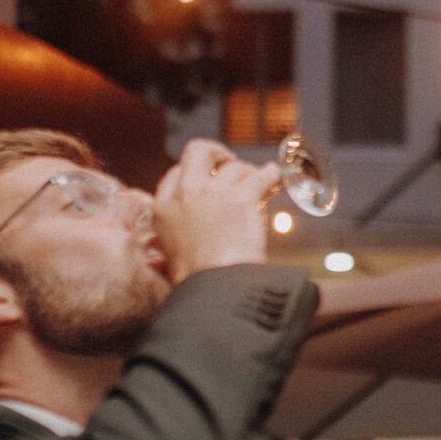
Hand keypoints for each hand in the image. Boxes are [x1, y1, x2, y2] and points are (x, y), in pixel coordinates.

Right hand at [152, 138, 279, 281]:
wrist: (214, 289)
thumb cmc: (197, 281)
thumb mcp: (171, 254)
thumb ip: (179, 232)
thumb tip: (194, 228)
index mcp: (163, 207)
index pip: (175, 173)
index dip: (195, 175)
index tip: (210, 182)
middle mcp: (186, 192)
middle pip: (199, 150)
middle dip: (217, 153)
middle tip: (230, 164)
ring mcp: (214, 192)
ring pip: (236, 166)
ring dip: (250, 175)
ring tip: (261, 187)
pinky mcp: (243, 197)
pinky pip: (263, 175)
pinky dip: (272, 175)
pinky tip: (277, 179)